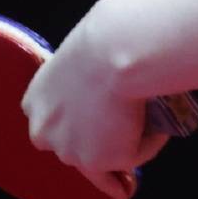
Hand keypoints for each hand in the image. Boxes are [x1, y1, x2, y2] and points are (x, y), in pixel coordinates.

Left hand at [21, 11, 171, 198]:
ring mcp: (72, 150)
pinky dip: (150, 142)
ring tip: (150, 139)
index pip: (52, 123)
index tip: (99, 123)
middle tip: (125, 141)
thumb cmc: (105, 37)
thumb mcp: (82, 55)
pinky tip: (161, 125)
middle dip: (100, 148)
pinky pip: (135, 154)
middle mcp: (44, 131)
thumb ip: (85, 78)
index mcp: (36, 102)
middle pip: (74, 148)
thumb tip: (112, 79)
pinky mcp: (105, 160)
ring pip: (104, 158)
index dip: (78, 124)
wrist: (117, 51)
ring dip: (126, 150)